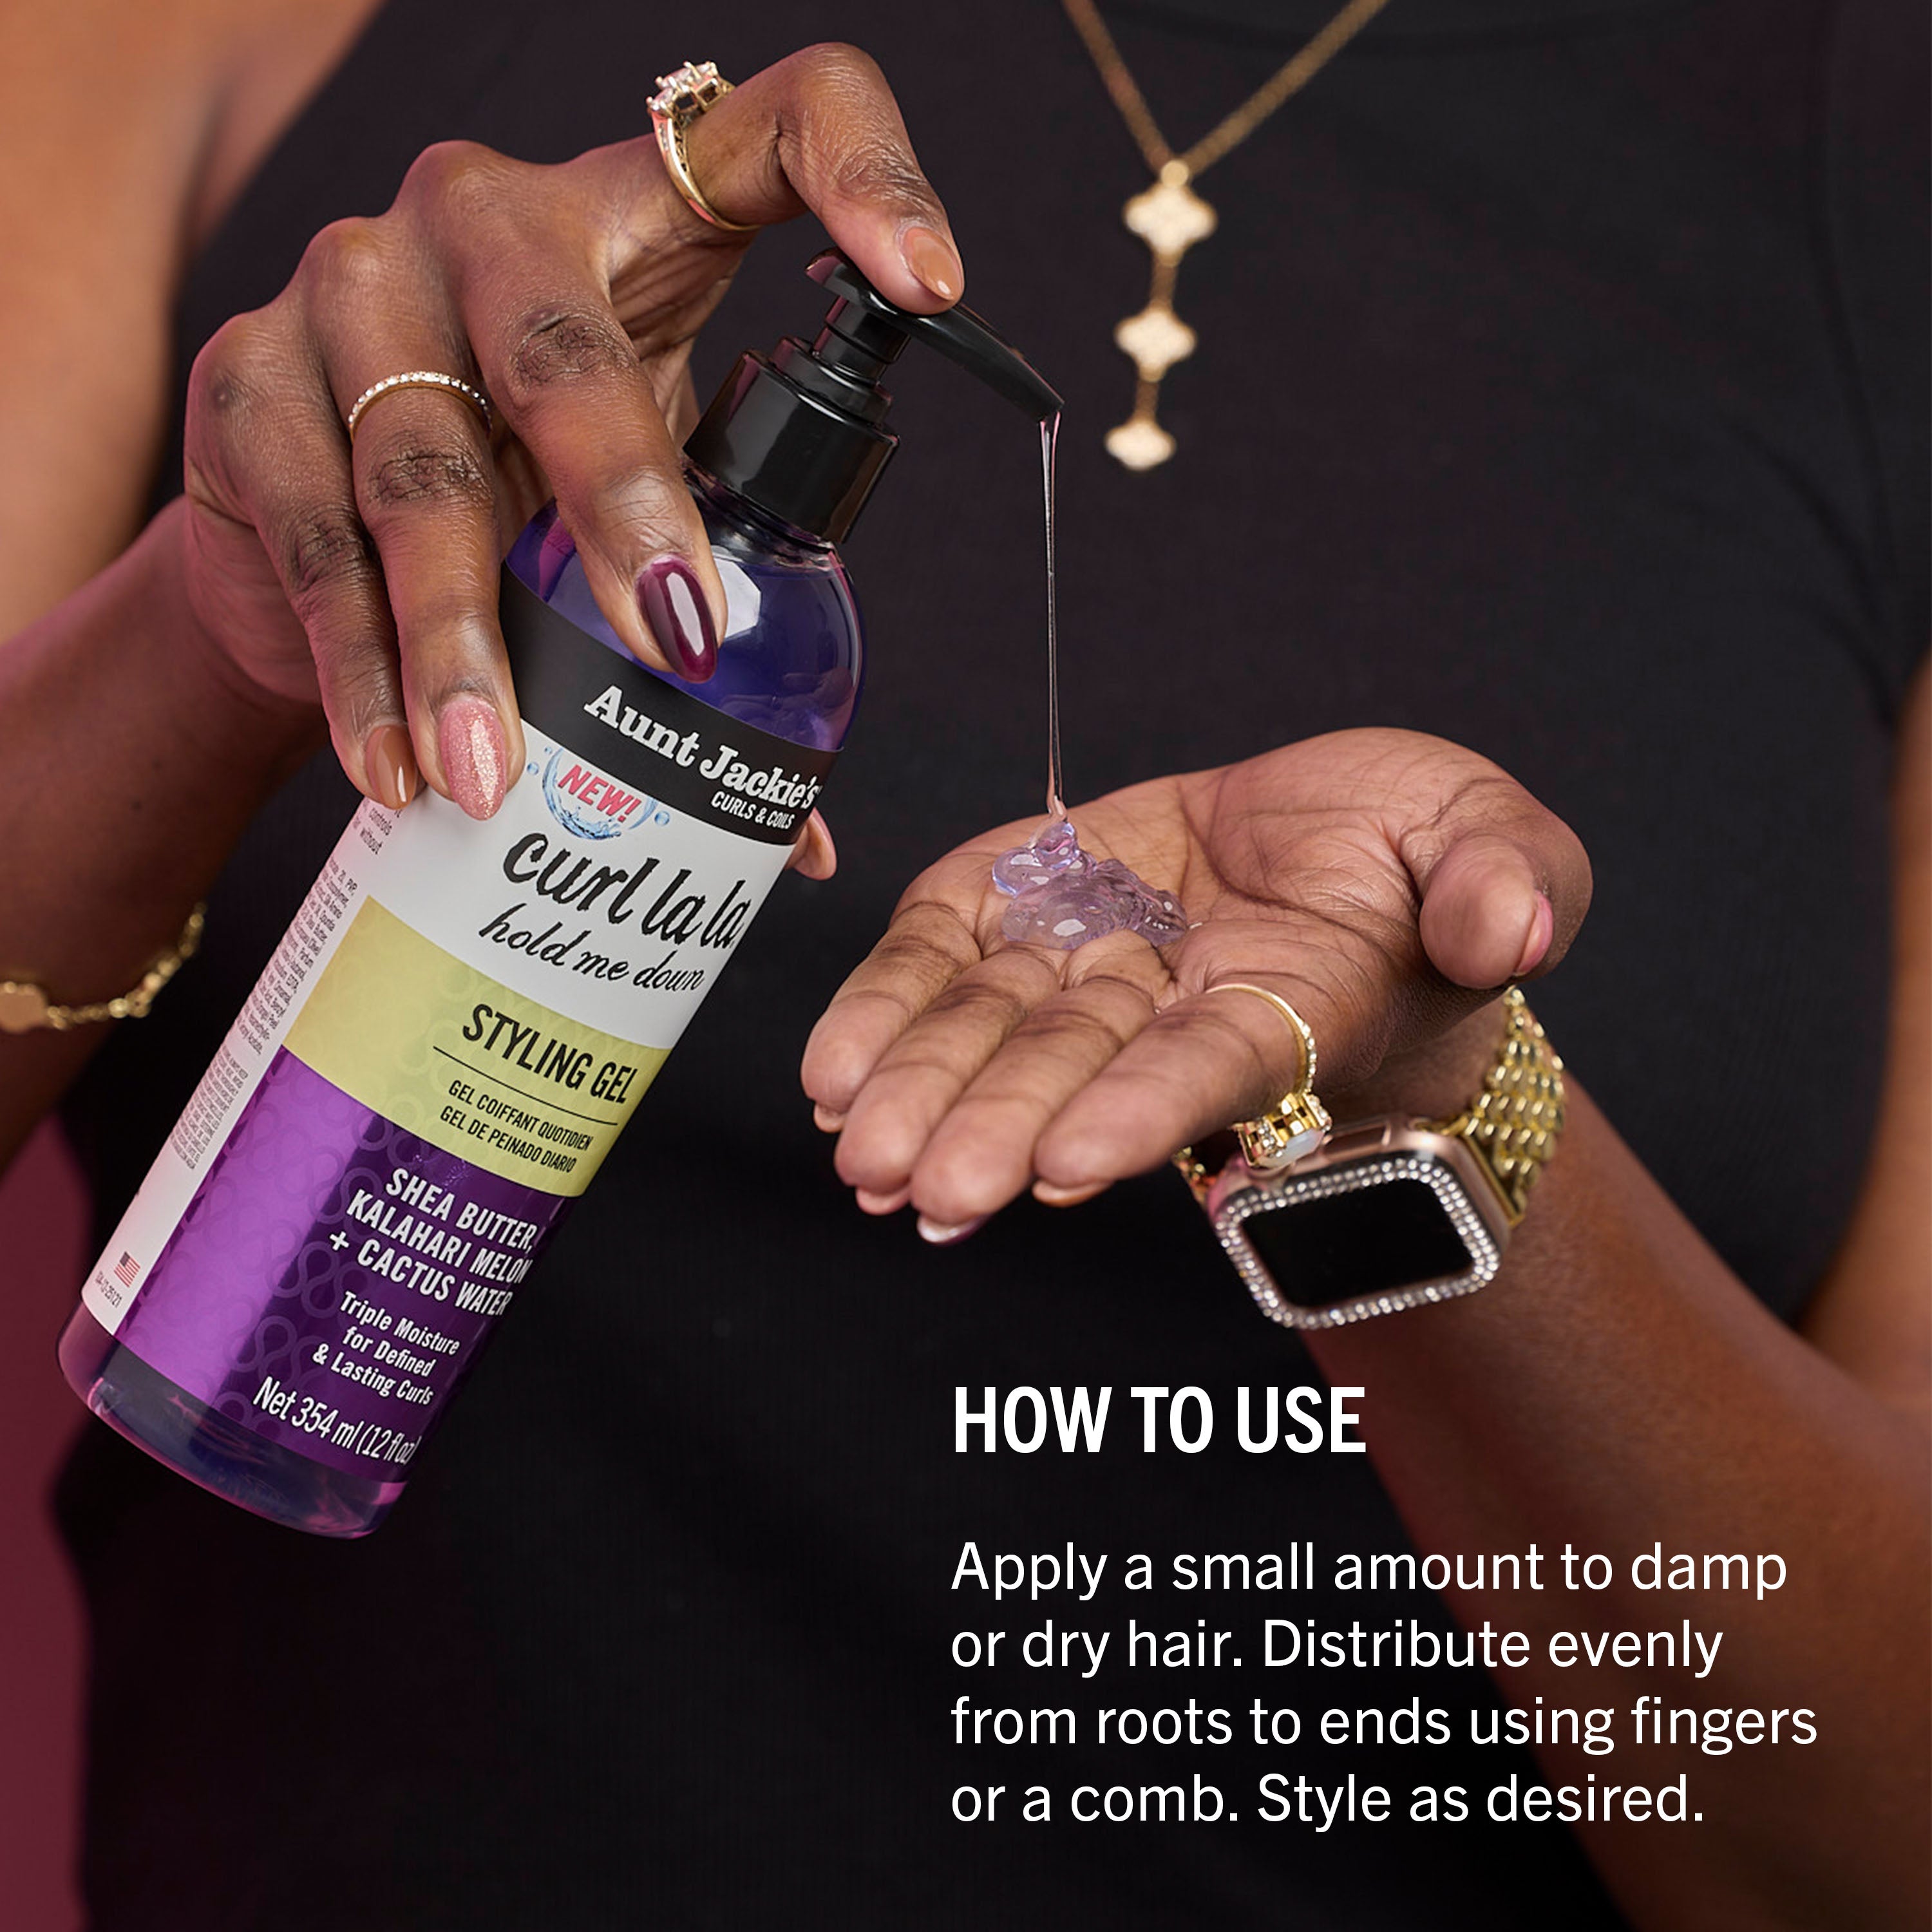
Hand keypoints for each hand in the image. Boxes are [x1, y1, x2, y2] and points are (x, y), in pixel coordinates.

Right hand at [172, 44, 962, 822]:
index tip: (930, 287)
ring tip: (495, 777)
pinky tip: (395, 769)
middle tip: (676, 644)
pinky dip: (360, 670)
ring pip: (419, 466)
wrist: (311, 512)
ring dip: (463, 641)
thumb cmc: (518, 489)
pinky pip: (315, 541)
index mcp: (631, 220)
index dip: (862, 177)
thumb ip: (718, 615)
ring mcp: (351, 287)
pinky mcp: (244, 377)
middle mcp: (484, 220)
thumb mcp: (631, 498)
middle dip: (621, 502)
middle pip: (561, 345)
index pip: (766, 131)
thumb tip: (800, 833)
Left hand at [801, 730, 1590, 1230]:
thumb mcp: (1503, 844)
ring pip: (998, 1028)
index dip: (1146, 1110)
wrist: (1334, 853)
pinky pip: (948, 954)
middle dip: (1001, 1124)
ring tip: (858, 1146)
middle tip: (928, 1188)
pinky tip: (831, 1069)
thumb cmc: (1423, 868)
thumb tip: (1503, 930)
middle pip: (1079, 1070)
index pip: (1212, 1064)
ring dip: (926, 1088)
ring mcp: (1091, 957)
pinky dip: (889, 1004)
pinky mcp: (1026, 900)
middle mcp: (1173, 1003)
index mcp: (1293, 1003)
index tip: (1074, 1164)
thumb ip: (1510, 882)